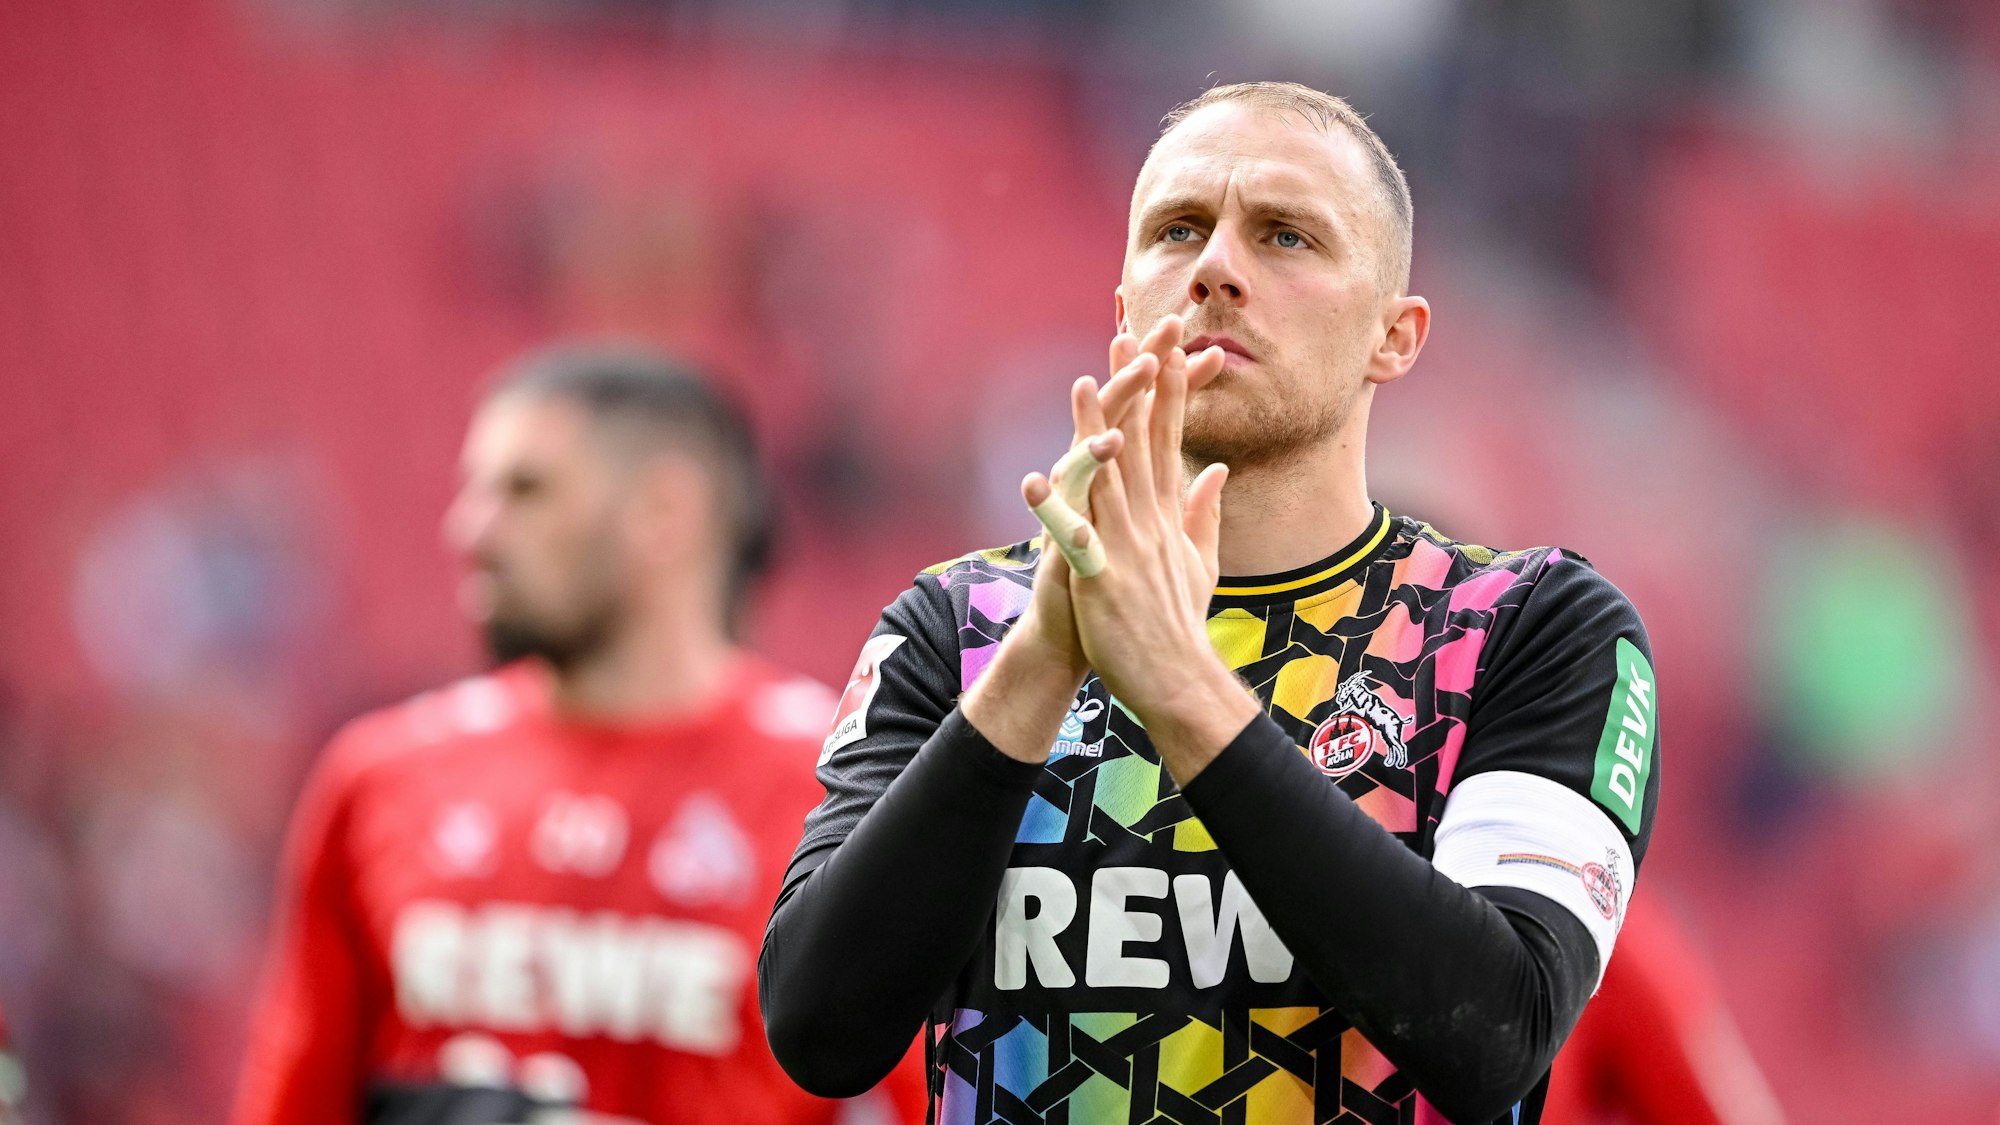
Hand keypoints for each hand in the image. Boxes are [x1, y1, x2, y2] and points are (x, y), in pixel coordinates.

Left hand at [1025, 319, 1256, 777]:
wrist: (1180, 680)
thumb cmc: (1182, 624)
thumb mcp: (1201, 561)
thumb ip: (1205, 512)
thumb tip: (1215, 469)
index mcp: (1169, 516)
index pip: (1169, 440)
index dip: (1166, 390)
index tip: (1165, 345)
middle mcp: (1151, 522)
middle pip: (1142, 443)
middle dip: (1137, 387)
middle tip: (1133, 334)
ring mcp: (1127, 547)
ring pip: (1108, 477)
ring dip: (1093, 430)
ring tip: (1079, 384)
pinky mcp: (1102, 578)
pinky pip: (1072, 537)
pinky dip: (1053, 509)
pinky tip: (1032, 482)